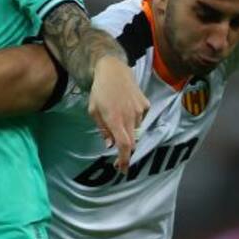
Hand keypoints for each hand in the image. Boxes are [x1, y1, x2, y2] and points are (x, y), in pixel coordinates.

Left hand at [88, 55, 149, 171]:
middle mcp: (130, 117)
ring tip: (118, 119)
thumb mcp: (93, 111)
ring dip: (128, 132)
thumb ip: (103, 129)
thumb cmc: (100, 91)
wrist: (114, 69)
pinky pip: (141, 119)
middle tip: (118, 157)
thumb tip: (109, 144)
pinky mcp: (145, 104)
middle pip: (132, 142)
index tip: (121, 168)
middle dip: (126, 151)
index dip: (124, 159)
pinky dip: (133, 120)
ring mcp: (139, 110)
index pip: (124, 145)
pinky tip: (125, 108)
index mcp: (115, 119)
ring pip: (136, 130)